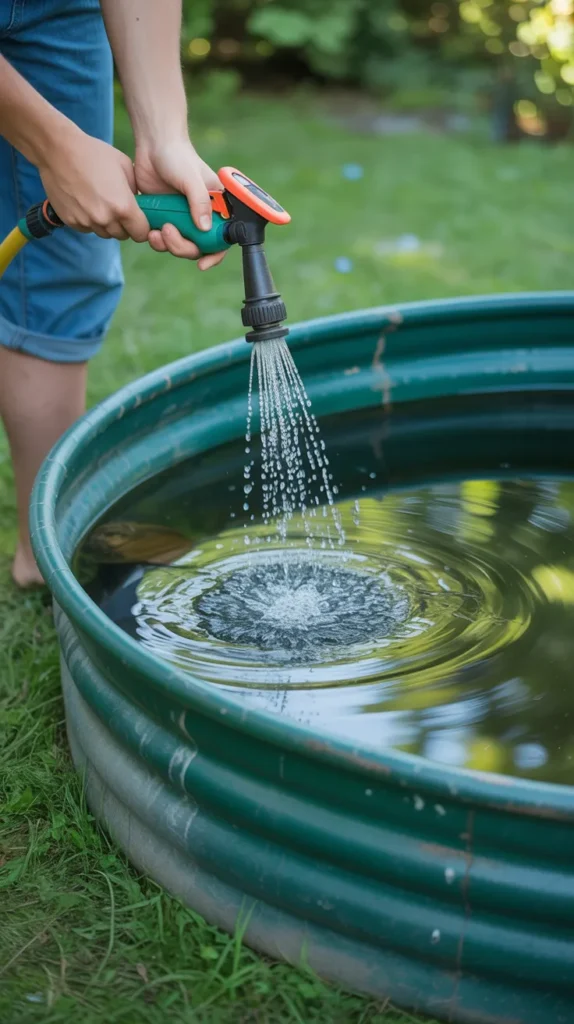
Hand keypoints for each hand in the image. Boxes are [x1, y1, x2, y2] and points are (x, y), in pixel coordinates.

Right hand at [39, 127, 148, 241]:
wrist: (59, 150)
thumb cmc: (94, 154)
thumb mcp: (125, 166)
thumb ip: (135, 190)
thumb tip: (138, 204)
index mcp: (124, 207)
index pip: (141, 233)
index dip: (141, 227)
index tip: (137, 219)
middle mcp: (106, 220)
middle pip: (122, 235)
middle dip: (124, 225)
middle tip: (117, 207)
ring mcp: (87, 222)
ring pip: (105, 233)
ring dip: (106, 224)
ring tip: (100, 203)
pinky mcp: (71, 222)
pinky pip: (87, 229)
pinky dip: (89, 221)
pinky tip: (85, 202)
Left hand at [134, 138, 226, 270]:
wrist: (152, 145)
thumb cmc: (177, 156)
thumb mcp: (191, 178)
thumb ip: (200, 202)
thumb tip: (205, 229)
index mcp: (216, 207)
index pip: (222, 238)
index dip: (214, 254)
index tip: (202, 263)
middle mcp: (201, 216)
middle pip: (198, 247)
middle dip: (183, 247)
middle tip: (168, 233)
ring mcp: (183, 219)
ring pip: (180, 246)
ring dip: (168, 245)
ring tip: (156, 232)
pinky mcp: (165, 218)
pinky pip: (164, 240)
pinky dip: (157, 240)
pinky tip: (150, 231)